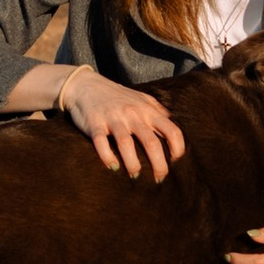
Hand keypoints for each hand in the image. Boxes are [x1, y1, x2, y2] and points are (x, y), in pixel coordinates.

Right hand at [59, 70, 184, 179]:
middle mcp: (132, 114)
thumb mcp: (140, 98)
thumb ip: (157, 109)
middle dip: (159, 165)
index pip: (171, 130)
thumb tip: (172, 121)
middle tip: (159, 179)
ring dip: (133, 164)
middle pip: (151, 142)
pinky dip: (107, 157)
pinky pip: (101, 143)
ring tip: (135, 176)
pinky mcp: (95, 124)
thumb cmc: (117, 95)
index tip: (175, 162)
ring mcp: (113, 119)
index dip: (178, 148)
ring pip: (126, 144)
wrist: (86, 85)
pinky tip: (113, 167)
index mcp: (147, 110)